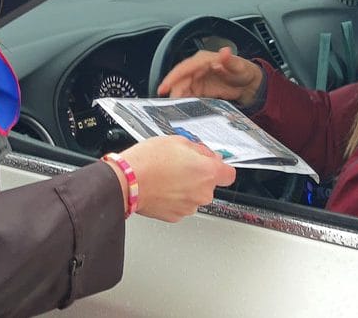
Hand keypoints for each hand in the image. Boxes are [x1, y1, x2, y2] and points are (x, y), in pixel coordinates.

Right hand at [115, 136, 235, 222]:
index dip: (221, 167)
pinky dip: (174, 198)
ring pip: (194, 195)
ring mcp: (189, 207)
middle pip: (209, 184)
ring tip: (166, 176)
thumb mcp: (178, 141)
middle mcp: (202, 193)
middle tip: (180, 165)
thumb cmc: (149, 160)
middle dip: (198, 175)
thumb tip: (208, 155)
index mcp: (207, 172)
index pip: (229, 174)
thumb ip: (199, 149)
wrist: (127, 181)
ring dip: (185, 187)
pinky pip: (181, 205)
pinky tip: (162, 187)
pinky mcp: (175, 216)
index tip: (213, 164)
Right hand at [156, 47, 262, 108]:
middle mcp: (197, 69)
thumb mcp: (239, 66)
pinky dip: (184, 102)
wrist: (249, 84)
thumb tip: (224, 52)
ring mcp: (198, 80)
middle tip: (169, 104)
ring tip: (174, 109)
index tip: (164, 87)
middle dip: (173, 92)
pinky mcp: (200, 91)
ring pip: (182, 89)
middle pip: (180, 80)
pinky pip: (188, 96)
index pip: (184, 68)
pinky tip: (182, 110)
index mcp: (203, 60)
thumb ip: (230, 60)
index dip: (172, 77)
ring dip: (177, 98)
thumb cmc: (243, 71)